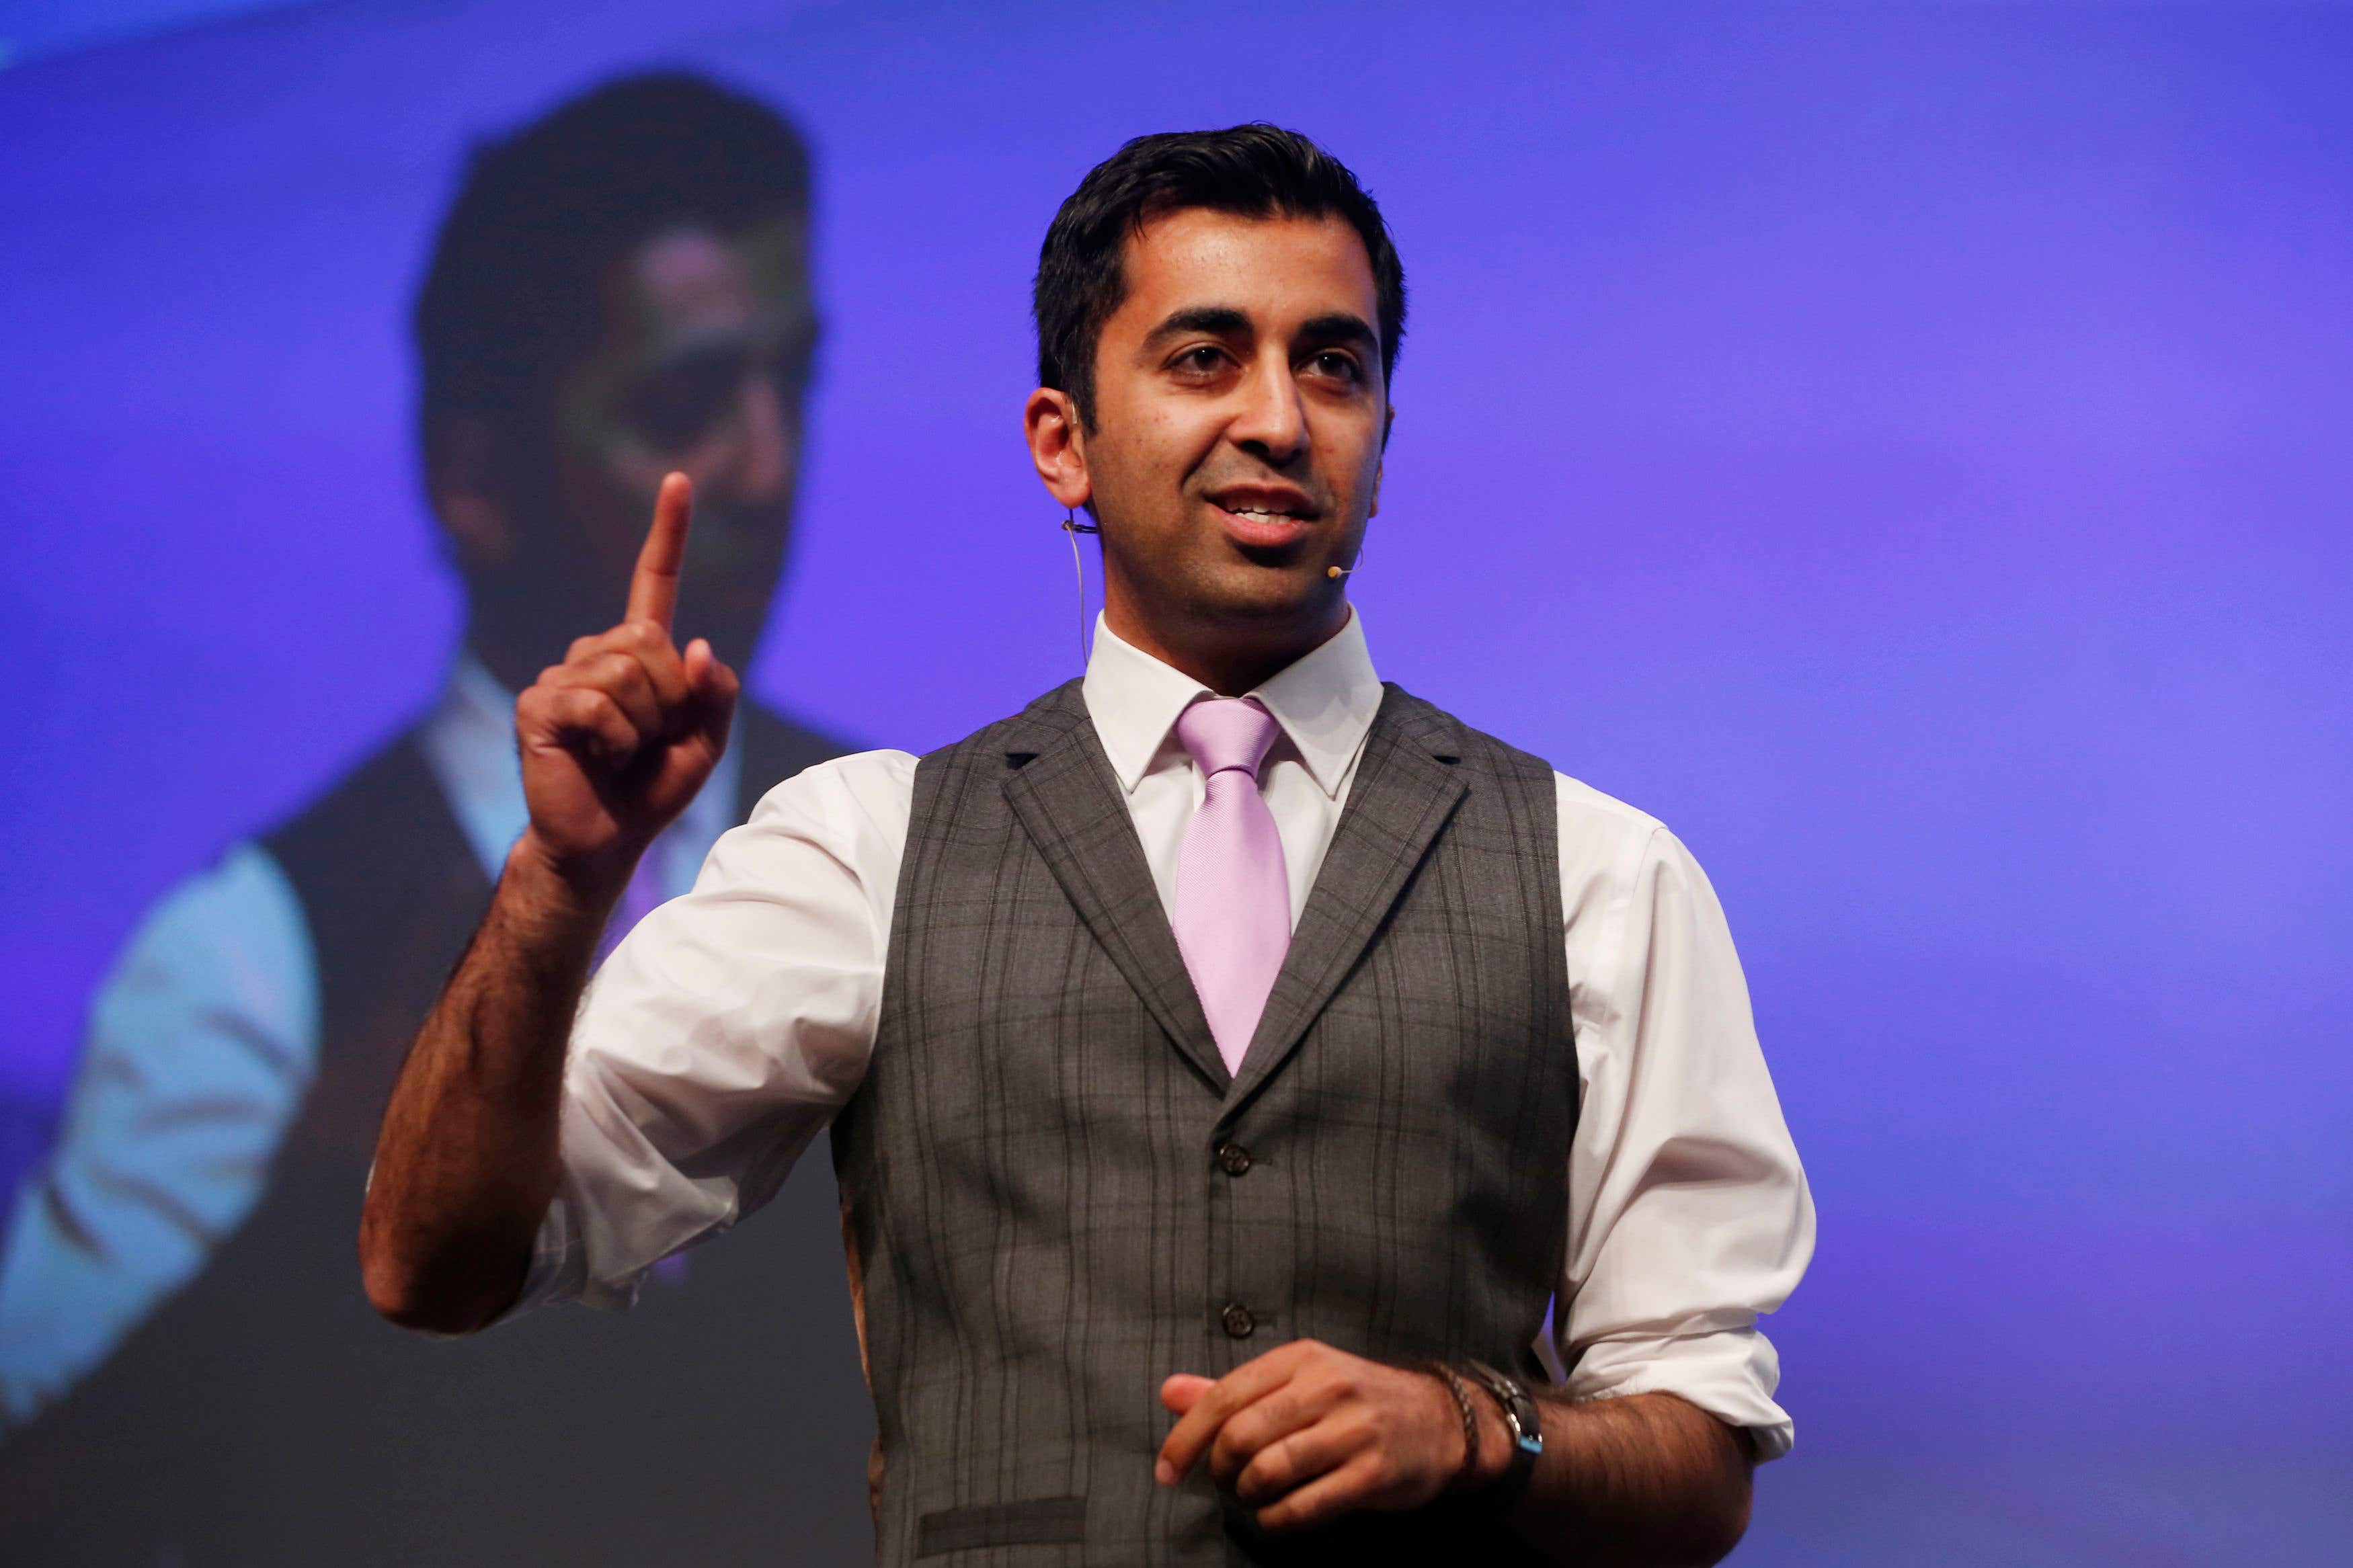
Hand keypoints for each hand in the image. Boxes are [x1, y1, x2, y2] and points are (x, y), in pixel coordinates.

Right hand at [512, 472, 739, 898]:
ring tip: (623, 752)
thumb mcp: (705, 744)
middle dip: (670, 698)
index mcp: (638, 654)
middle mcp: (595, 653)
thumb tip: (700, 648)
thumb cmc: (652, 789)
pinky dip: (616, 739)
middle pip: (652, 641)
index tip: (680, 479)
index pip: (655, 581)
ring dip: (644, 723)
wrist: (605, 841)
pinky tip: (599, 758)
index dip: (668, 532)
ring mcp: (561, 675)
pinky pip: (598, 704)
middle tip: (649, 739)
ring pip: (629, 672)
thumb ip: (714, 696)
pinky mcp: (538, 703)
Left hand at [1155, 1340, 1480, 1531]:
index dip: (1186, 1438)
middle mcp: (1326, 1387)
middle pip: (1241, 1436)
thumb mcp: (1298, 1380)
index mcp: (1301, 1359)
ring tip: (1253, 1496)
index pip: (1225, 1396)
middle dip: (1219, 1470)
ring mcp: (1353, 1430)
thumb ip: (1233, 1390)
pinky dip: (1277, 1520)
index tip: (1167, 1470)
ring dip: (1248, 1495)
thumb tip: (1169, 1392)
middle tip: (1225, 1481)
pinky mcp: (1373, 1473)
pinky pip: (1305, 1507)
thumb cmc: (1355, 1401)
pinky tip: (1277, 1516)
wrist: (1441, 1421)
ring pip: (1269, 1471)